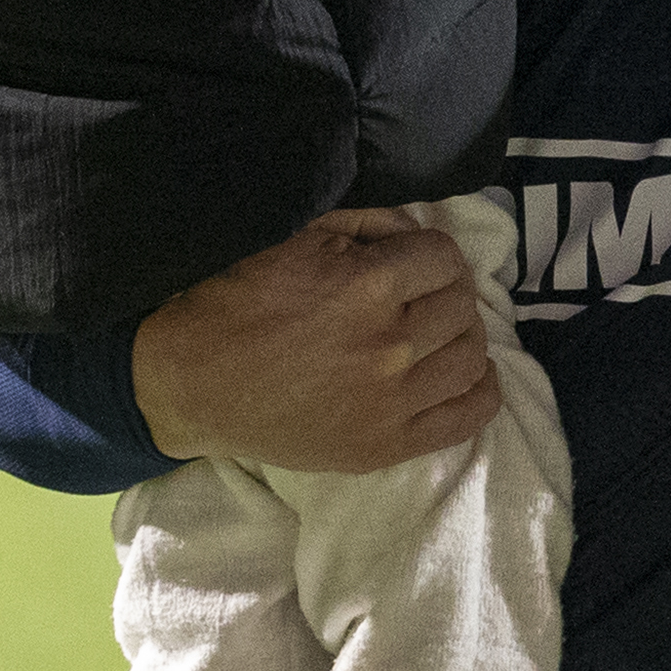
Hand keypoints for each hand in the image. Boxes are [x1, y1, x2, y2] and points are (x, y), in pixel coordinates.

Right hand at [130, 209, 498, 472]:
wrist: (192, 383)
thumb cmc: (240, 300)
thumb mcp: (300, 235)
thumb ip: (369, 223)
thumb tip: (418, 231)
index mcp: (368, 286)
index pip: (445, 258)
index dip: (429, 253)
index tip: (410, 262)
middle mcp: (389, 345)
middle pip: (461, 306)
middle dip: (444, 291)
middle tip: (419, 295)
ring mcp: (390, 402)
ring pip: (471, 357)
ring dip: (461, 336)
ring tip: (435, 332)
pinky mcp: (384, 446)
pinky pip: (466, 417)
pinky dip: (478, 390)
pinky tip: (462, 373)